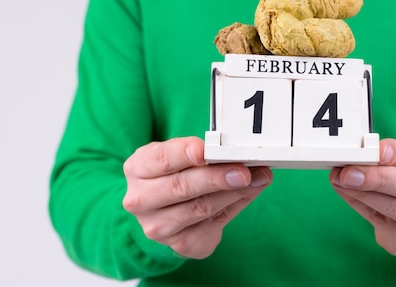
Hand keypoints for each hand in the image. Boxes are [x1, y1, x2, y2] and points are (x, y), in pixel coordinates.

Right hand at [122, 137, 271, 258]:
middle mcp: (141, 200)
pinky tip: (249, 192)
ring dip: (233, 192)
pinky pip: (215, 223)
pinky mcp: (181, 244)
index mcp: (138, 169)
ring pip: (201, 207)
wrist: (163, 211)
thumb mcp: (179, 156)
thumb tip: (242, 155)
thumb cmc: (175, 174)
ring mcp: (159, 226)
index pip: (160, 159)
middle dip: (216, 177)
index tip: (203, 150)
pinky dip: (236, 205)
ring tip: (257, 179)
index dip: (182, 154)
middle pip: (181, 187)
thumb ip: (204, 154)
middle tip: (243, 171)